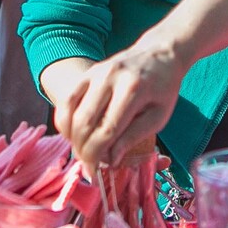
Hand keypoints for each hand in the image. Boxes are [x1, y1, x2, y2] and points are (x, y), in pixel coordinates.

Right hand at [54, 38, 188, 171]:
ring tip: (83, 152)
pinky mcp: (87, 73)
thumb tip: (112, 158)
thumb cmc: (163, 89)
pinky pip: (67, 100)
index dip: (98, 154)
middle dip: (83, 150)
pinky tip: (73, 135)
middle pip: (85, 122)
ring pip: (71, 111)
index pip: (107, 129)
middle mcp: (110, 77)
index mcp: (133, 89)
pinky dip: (65, 121)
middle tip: (89, 166)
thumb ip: (135, 136)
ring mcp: (95, 73)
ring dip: (72, 138)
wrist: (159, 55)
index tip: (96, 172)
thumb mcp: (159, 116)